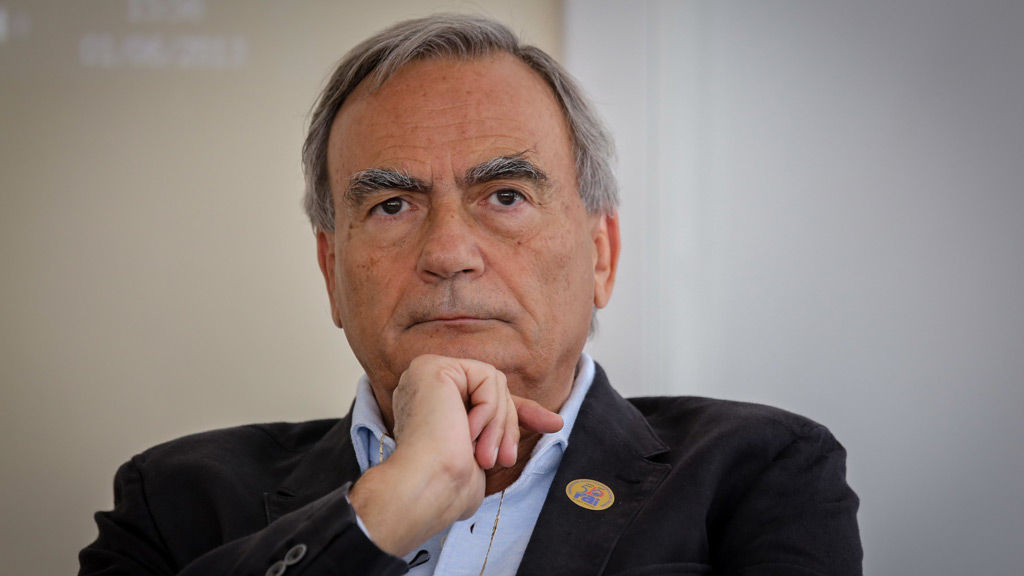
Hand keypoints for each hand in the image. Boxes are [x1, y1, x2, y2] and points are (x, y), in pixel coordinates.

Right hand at [347, 355, 562, 556]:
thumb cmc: (451, 484)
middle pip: (492, 390)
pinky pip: (486, 377)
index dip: (518, 414)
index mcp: (432, 405)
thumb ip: (507, 425)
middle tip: (503, 460)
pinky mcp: (433, 367)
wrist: (428, 490)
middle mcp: (425, 384)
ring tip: (485, 456)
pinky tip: (467, 433)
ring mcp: (426, 372)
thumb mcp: (488, 448)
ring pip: (494, 382)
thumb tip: (556, 421)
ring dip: (499, 423)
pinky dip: (489, 408)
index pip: (485, 399)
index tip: (555, 425)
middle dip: (508, 425)